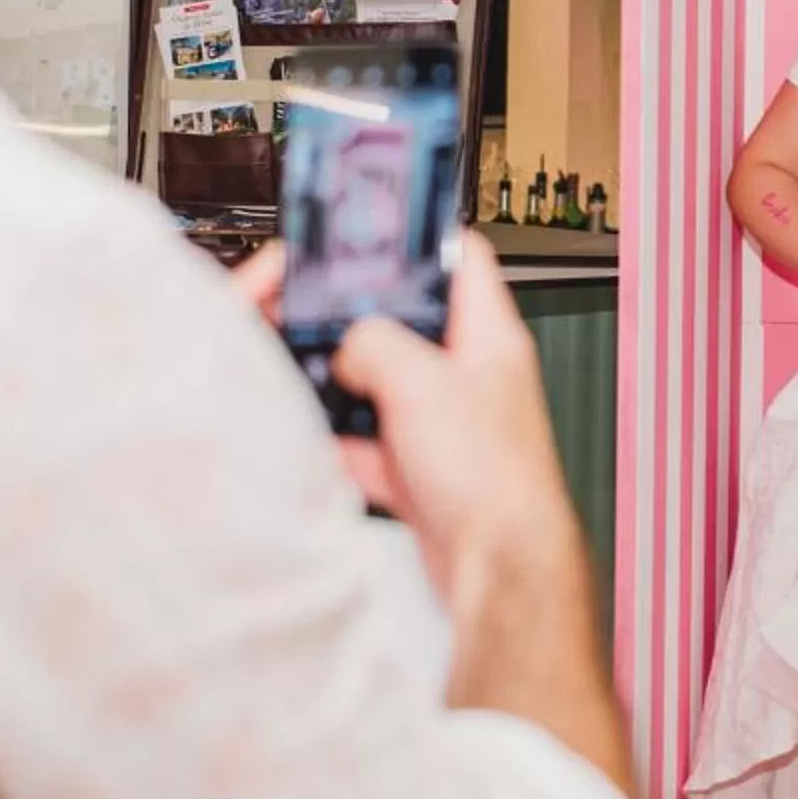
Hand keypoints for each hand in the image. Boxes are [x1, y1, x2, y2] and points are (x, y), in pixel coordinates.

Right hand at [329, 238, 582, 580]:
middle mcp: (470, 376)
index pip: (461, 258)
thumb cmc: (491, 479)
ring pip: (382, 385)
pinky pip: (370, 446)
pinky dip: (342, 446)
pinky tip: (314, 442)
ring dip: (341, 383)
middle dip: (355, 319)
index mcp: (488, 337)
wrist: (496, 569)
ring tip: (300, 373)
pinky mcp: (424, 472)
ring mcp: (447, 425)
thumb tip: (346, 343)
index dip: (418, 235)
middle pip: (406, 323)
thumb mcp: (421, 384)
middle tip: (310, 312)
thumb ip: (374, 342)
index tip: (371, 229)